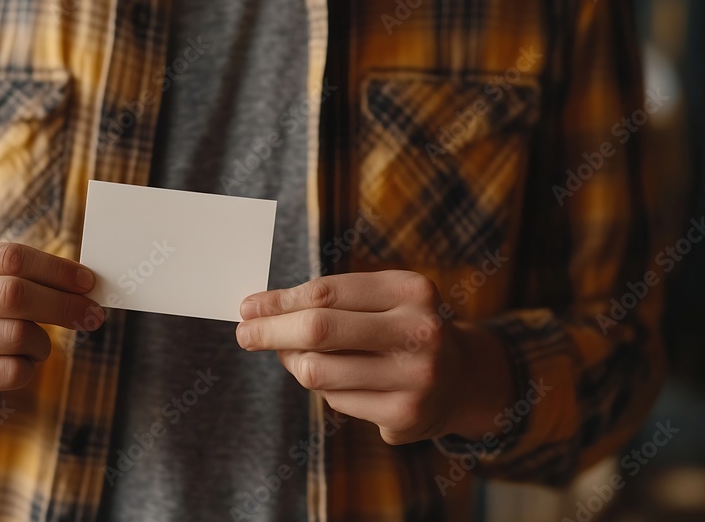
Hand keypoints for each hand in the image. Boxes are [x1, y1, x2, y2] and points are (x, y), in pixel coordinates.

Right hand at [0, 240, 104, 417]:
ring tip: (38, 344)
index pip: (7, 257)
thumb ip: (21, 273)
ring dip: (42, 342)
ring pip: (15, 335)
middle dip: (62, 304)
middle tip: (92, 314)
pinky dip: (28, 368)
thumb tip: (85, 282)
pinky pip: (11, 371)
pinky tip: (17, 365)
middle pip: (12, 294)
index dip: (55, 269)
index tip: (88, 282)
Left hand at [236, 271, 511, 444]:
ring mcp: (415, 376)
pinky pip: (335, 400)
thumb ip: (326, 301)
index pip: (325, 293)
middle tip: (243, 334)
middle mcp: (419, 331)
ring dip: (295, 364)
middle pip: (318, 329)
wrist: (460, 379)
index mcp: (410, 290)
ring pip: (318, 371)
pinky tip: (340, 380)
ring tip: (297, 357)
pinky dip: (324, 389)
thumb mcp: (378, 301)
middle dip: (270, 331)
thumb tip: (258, 312)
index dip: (279, 301)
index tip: (248, 307)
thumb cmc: (399, 328)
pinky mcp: (405, 414)